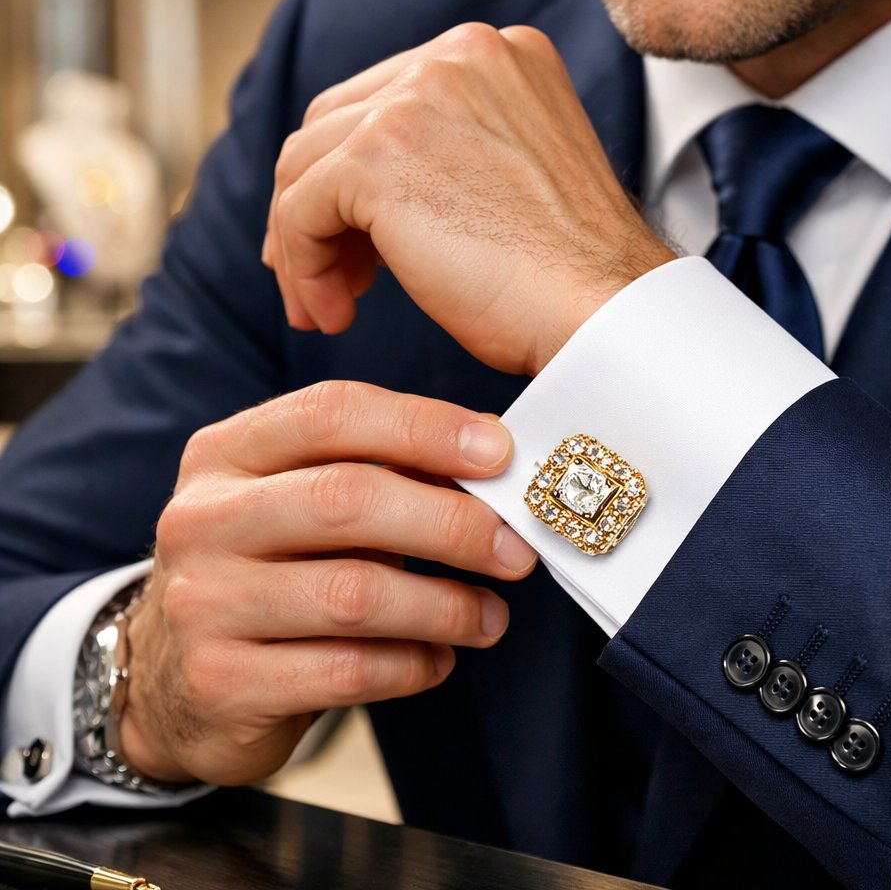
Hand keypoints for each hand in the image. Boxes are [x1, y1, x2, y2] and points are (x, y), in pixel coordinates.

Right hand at [118, 381, 535, 785]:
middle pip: (347, 499)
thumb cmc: (267, 571)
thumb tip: (494, 456)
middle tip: (515, 551)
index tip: (501, 453)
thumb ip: (380, 473)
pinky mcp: (221, 682)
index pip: (332, 412)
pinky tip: (436, 660)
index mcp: (227, 452)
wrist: (171, 679)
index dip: (426, 427)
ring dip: (443, 606)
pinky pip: (347, 671)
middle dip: (451, 524)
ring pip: (354, 594)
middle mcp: (204, 517)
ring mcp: (203, 601)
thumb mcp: (301, 504)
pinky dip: (411, 665)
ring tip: (488, 617)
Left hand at [264, 23, 674, 374]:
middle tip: (334, 280)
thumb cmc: (570, 276)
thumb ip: (450, 154)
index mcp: (496, 56)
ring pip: (306, 166)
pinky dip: (303, 266)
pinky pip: (300, 209)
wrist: (604, 313)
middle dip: (320, 208)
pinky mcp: (380, 154)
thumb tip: (362, 193)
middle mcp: (456, 57)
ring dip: (305, 244)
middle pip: (335, 125)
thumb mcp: (510, 182)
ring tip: (329, 307)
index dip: (354, 179)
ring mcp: (416, 98)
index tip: (360, 249)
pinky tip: (334, 315)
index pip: (385, 102)